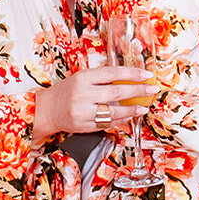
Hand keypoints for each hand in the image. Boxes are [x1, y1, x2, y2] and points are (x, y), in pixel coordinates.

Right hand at [31, 65, 157, 140]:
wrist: (46, 110)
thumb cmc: (67, 91)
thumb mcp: (81, 77)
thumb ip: (102, 77)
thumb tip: (129, 76)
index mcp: (83, 78)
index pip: (113, 73)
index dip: (132, 74)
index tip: (147, 75)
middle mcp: (83, 94)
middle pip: (117, 92)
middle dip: (138, 91)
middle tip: (152, 89)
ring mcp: (83, 111)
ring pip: (113, 111)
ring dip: (132, 110)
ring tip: (143, 107)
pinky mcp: (83, 126)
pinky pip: (106, 124)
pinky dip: (120, 120)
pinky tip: (129, 117)